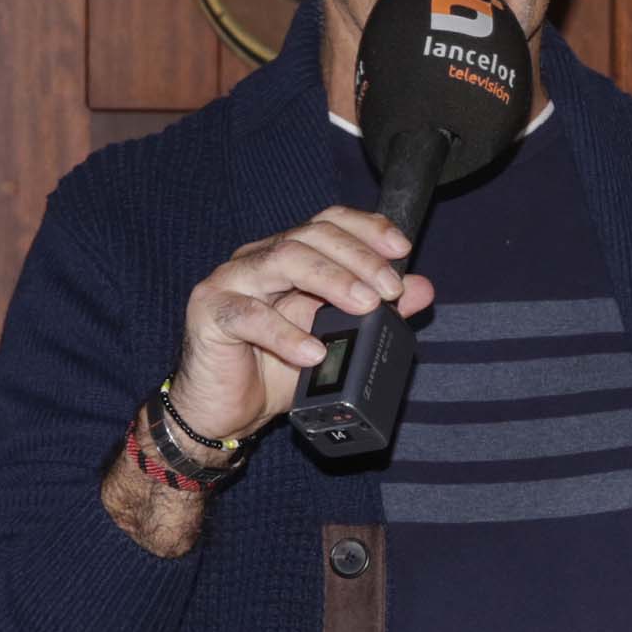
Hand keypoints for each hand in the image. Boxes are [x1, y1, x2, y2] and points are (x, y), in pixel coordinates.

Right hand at [167, 207, 433, 444]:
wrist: (227, 409)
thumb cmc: (277, 368)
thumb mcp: (337, 339)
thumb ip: (377, 311)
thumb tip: (422, 288)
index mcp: (289, 256)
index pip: (328, 222)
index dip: (366, 228)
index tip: (402, 248)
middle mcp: (259, 258)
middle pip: (310, 236)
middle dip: (358, 258)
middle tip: (389, 290)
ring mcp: (231, 281)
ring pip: (283, 259)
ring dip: (331, 280)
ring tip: (364, 307)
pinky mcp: (210, 312)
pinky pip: (249, 315)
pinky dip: (286, 334)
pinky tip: (313, 352)